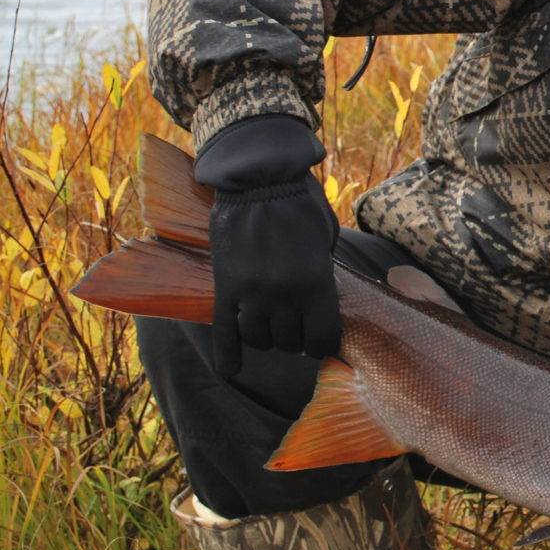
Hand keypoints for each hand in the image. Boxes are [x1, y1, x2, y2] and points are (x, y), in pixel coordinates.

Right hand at [195, 115, 341, 378]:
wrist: (258, 178)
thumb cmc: (301, 205)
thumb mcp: (325, 241)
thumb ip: (322, 276)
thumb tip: (320, 306)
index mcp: (315, 282)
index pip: (323, 337)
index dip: (323, 346)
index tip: (320, 344)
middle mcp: (284, 294)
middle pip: (290, 342)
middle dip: (296, 340)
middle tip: (296, 330)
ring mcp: (252, 292)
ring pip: (260, 339)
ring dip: (267, 339)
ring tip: (272, 329)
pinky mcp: (225, 286)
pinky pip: (224, 331)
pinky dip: (226, 355)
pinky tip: (230, 371)